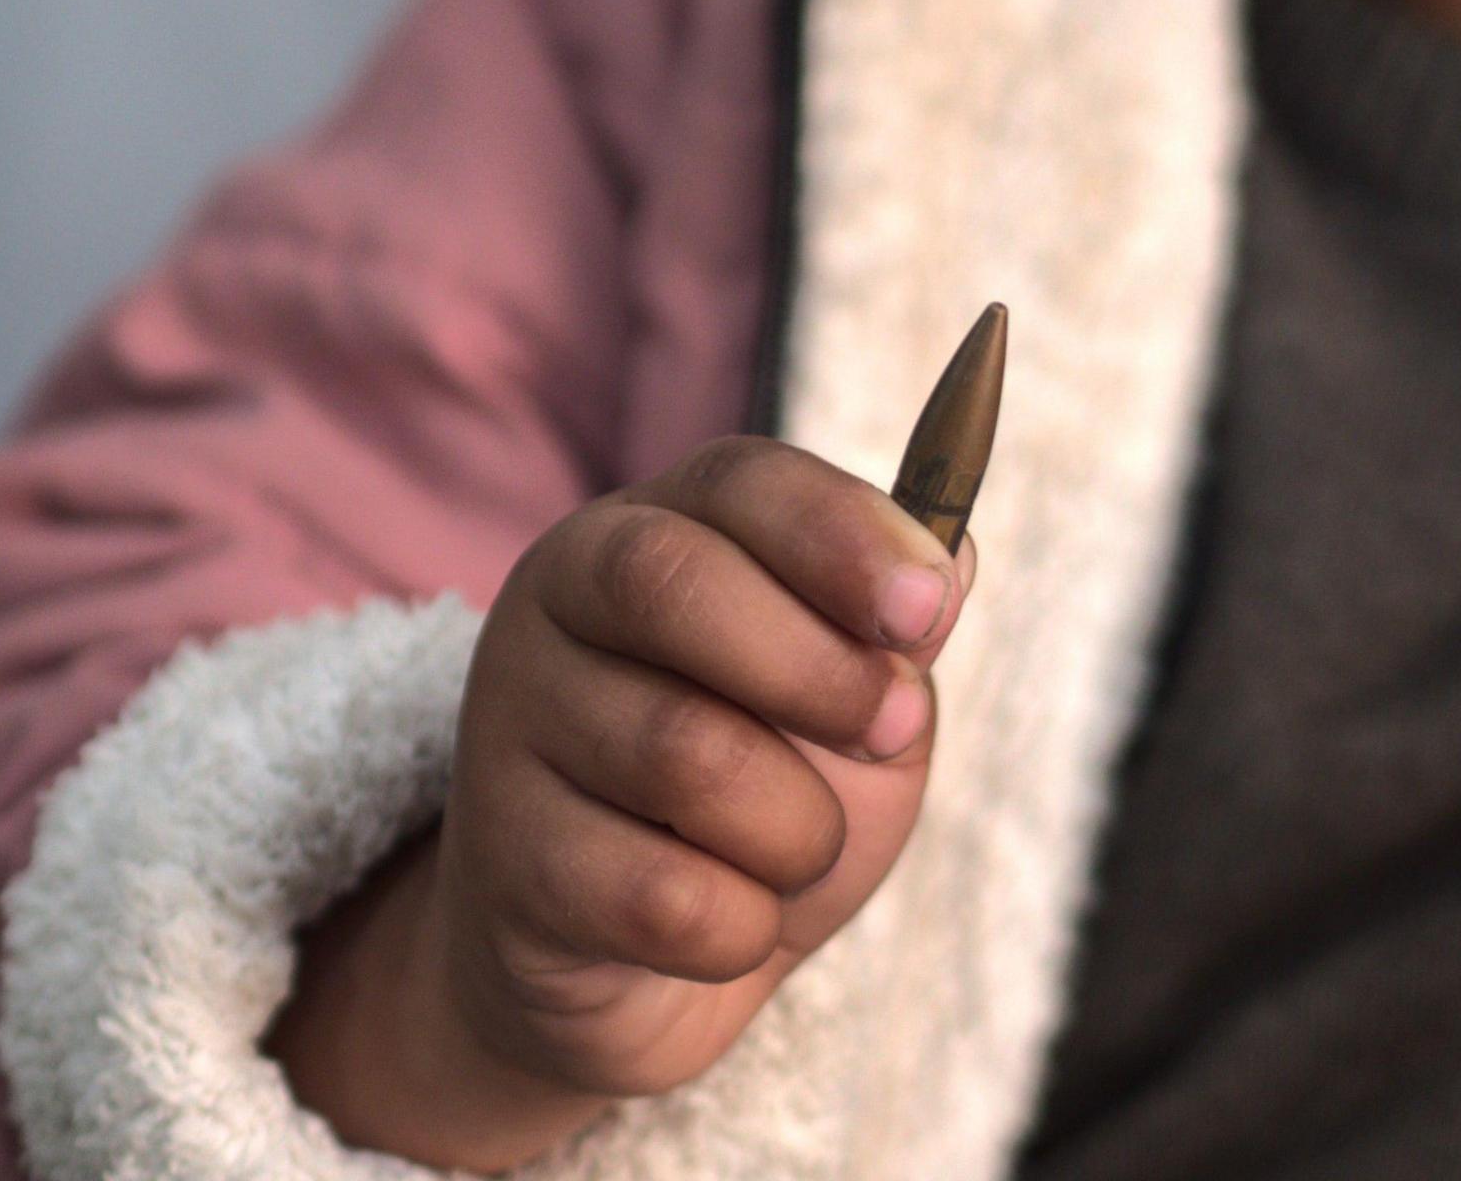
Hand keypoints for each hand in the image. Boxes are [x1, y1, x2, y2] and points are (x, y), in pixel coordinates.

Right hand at [269, 437, 975, 1170]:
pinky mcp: (504, 858)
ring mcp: (511, 724)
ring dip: (798, 829)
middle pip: (670, 584)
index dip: (843, 534)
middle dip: (818, 669)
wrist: (637, 978)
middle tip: (891, 732)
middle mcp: (558, 602)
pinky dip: (739, 928)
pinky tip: (725, 924)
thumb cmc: (755, 810)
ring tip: (794, 852)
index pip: (737, 483)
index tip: (926, 611)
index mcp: (650, 530)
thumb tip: (956, 559)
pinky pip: (659, 896)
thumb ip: (895, 636)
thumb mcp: (851, 710)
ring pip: (683, 753)